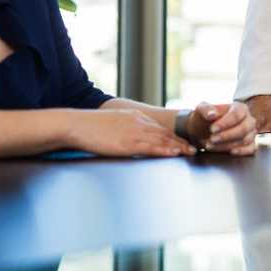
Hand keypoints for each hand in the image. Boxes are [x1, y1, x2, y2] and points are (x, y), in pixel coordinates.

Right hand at [69, 109, 196, 157]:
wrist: (76, 125)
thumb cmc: (90, 127)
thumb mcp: (113, 122)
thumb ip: (125, 128)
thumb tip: (131, 138)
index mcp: (135, 116)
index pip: (159, 127)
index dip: (173, 136)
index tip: (184, 142)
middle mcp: (138, 122)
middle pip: (165, 133)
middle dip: (181, 142)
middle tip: (195, 149)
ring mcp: (134, 132)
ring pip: (162, 140)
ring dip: (178, 147)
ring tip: (190, 152)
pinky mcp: (127, 143)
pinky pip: (151, 147)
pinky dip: (164, 150)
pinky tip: (174, 153)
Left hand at [185, 101, 257, 155]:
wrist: (204, 132)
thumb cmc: (205, 119)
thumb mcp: (201, 110)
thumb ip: (205, 109)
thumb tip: (212, 114)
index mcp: (240, 108)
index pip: (236, 114)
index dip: (225, 123)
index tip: (212, 129)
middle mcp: (248, 119)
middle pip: (243, 128)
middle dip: (227, 136)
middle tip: (212, 139)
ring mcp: (251, 133)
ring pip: (245, 140)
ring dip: (228, 145)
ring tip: (212, 146)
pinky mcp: (250, 145)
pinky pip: (251, 149)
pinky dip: (242, 151)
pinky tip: (230, 152)